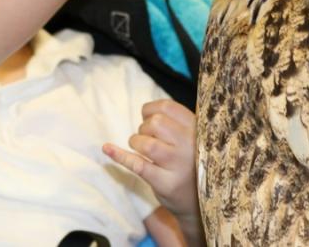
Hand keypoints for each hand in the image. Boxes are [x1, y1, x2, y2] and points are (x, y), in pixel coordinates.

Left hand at [103, 99, 198, 220]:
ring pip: (146, 144)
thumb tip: (144, 111)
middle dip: (144, 127)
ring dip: (136, 142)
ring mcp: (179, 165)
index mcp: (198, 129)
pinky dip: (119, 155)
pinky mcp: (166, 183)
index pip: (168, 107)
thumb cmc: (191, 162)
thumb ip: (176, 122)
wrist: (200, 200)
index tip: (147, 117)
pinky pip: (138, 165)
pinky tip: (107, 149)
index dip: (151, 110)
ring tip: (141, 148)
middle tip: (148, 137)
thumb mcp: (193, 138)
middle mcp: (191, 145)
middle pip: (156, 123)